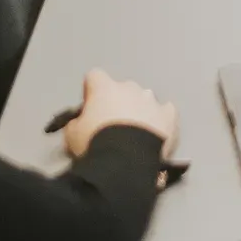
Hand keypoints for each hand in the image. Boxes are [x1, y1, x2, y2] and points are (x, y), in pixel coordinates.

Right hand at [60, 74, 179, 160]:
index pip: (94, 77)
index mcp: (105, 88)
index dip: (91, 92)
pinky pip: (165, 112)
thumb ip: (74, 123)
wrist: (125, 163)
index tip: (90, 108)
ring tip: (133, 136)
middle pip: (121, 90)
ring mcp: (151, 100)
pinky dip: (161, 120)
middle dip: (117, 104)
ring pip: (143, 100)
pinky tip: (156, 133)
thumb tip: (77, 123)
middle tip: (111, 128)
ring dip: (138, 112)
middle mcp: (129, 88)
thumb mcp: (72, 136)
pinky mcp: (168, 116)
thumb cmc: (95, 146)